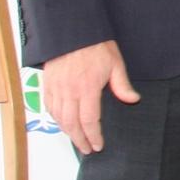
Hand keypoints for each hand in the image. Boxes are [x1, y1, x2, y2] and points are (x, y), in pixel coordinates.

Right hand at [41, 39, 137, 154]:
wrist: (72, 30)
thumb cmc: (95, 45)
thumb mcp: (115, 63)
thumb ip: (122, 85)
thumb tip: (133, 100)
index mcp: (87, 88)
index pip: (89, 120)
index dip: (93, 136)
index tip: (98, 145)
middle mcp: (68, 91)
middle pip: (71, 124)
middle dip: (79, 139)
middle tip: (87, 149)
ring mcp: (55, 88)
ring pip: (58, 117)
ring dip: (67, 132)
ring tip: (77, 140)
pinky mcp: (47, 83)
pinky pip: (49, 106)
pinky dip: (56, 118)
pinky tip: (63, 123)